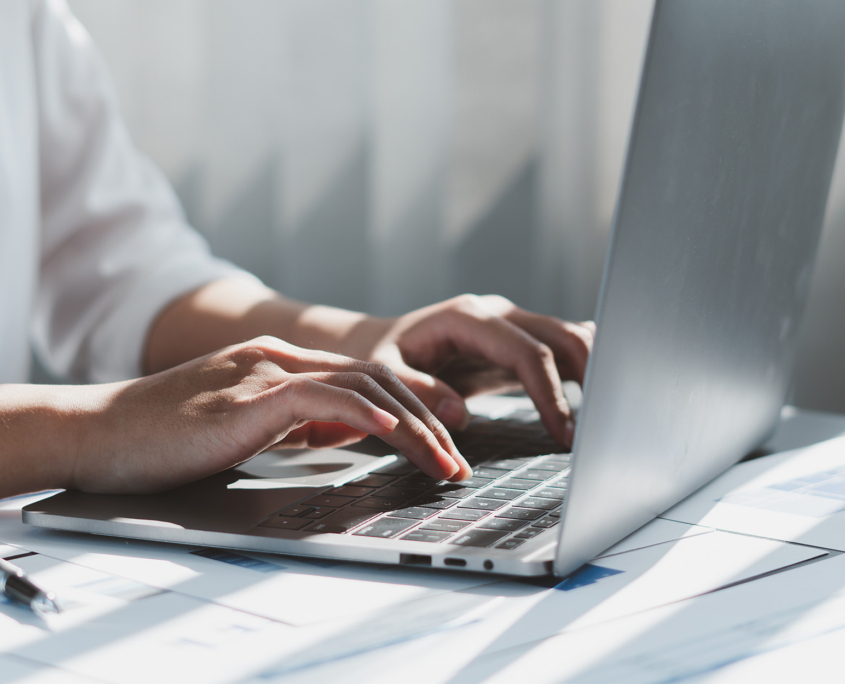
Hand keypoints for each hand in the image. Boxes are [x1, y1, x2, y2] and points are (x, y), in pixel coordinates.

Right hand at [74, 336, 469, 493]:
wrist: (99, 430)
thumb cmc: (165, 436)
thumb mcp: (246, 424)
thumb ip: (294, 420)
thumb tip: (339, 432)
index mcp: (282, 364)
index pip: (366, 379)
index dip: (413, 407)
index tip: (444, 440)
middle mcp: (281, 358)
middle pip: (377, 380)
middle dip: (428, 421)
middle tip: (457, 459)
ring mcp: (267, 370)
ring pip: (363, 387)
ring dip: (412, 428)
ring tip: (443, 463)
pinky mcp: (250, 393)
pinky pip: (324, 396)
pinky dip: (367, 415)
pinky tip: (396, 436)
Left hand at [354, 295, 594, 446]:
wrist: (387, 343)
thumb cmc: (385, 357)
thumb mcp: (385, 372)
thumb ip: (418, 390)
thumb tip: (457, 413)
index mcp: (468, 317)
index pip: (526, 351)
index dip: (549, 393)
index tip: (564, 432)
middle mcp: (497, 313)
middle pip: (561, 336)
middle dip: (589, 377)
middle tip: (601, 426)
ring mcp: (512, 323)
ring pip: (570, 336)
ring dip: (593, 370)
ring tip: (604, 416)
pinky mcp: (520, 340)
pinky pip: (562, 347)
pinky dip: (583, 367)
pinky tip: (598, 395)